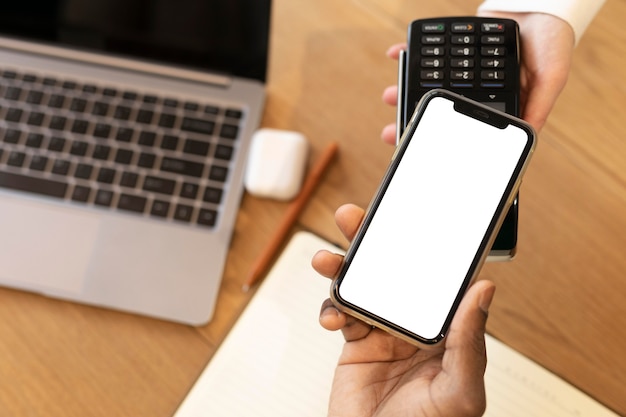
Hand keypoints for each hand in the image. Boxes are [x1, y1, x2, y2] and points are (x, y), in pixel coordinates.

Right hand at [312, 203, 495, 416]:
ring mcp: (382, 331)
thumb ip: (469, 343)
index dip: (420, 243)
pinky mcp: (356, 344)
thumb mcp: (460, 391)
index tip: (407, 217)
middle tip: (353, 219)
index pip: (433, 276)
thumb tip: (484, 290)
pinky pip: (339, 314)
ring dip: (341, 269)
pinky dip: (330, 310)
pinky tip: (332, 318)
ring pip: (360, 286)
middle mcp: (413, 322)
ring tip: (327, 261)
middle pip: (391, 271)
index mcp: (443, 327)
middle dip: (369, 243)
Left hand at [380, 12, 574, 143]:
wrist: (542, 3)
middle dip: (415, 119)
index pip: (462, 127)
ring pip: (428, 84)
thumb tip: (529, 135)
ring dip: (406, 90)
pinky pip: (429, 52)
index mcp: (492, 103)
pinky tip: (395, 54)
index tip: (419, 148)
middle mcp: (473, 90)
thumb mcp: (551, 78)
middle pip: (438, 109)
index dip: (441, 138)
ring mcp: (460, 70)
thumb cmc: (551, 43)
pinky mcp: (454, 47)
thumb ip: (538, 105)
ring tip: (390, 95)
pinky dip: (410, 53)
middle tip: (391, 131)